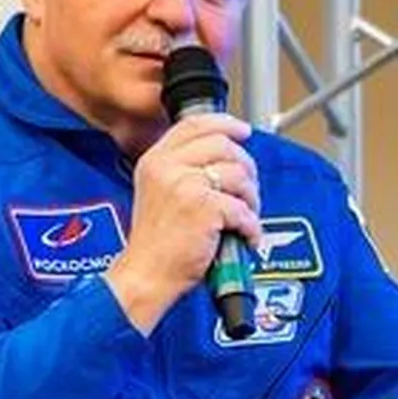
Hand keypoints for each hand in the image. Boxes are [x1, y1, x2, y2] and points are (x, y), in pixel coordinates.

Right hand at [104, 114, 261, 332]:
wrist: (146, 274)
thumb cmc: (156, 244)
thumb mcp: (159, 193)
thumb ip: (182, 170)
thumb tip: (225, 158)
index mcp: (155, 160)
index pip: (194, 124)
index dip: (225, 124)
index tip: (242, 131)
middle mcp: (167, 166)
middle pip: (223, 145)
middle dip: (246, 167)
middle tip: (248, 189)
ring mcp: (184, 184)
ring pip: (238, 174)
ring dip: (251, 198)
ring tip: (245, 216)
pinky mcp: (203, 207)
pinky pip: (242, 208)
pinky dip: (251, 225)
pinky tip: (245, 236)